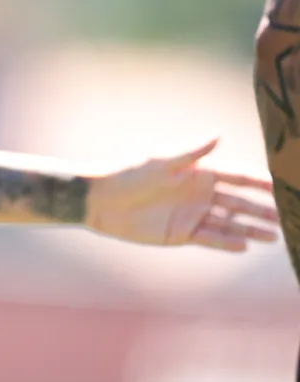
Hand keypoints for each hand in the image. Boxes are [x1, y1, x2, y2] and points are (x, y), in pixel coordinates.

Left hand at [86, 140, 278, 250]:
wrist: (100, 200)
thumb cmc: (128, 173)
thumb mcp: (160, 162)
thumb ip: (191, 153)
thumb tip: (218, 135)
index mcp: (198, 174)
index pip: (237, 178)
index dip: (259, 183)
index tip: (282, 187)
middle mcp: (199, 195)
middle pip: (239, 203)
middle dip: (263, 210)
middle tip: (287, 217)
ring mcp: (192, 215)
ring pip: (229, 223)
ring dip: (251, 229)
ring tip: (275, 236)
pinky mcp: (181, 234)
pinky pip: (210, 239)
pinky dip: (226, 243)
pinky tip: (245, 245)